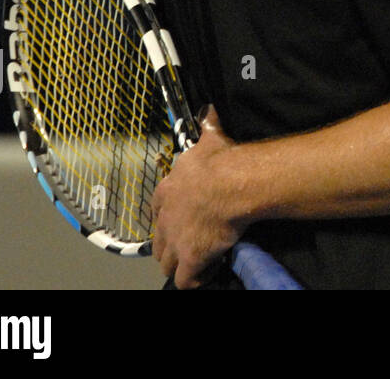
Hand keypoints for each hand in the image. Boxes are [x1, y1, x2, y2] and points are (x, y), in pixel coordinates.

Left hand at [151, 105, 244, 288]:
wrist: (233, 182)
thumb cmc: (223, 160)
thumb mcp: (211, 137)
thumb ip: (207, 126)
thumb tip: (209, 109)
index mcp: (167, 190)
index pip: (156, 209)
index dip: (167, 216)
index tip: (180, 218)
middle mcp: (165, 217)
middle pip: (158, 241)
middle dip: (170, 245)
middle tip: (189, 244)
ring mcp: (176, 241)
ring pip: (167, 263)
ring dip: (179, 265)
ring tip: (197, 264)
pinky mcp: (191, 259)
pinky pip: (187, 280)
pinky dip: (196, 280)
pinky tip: (208, 274)